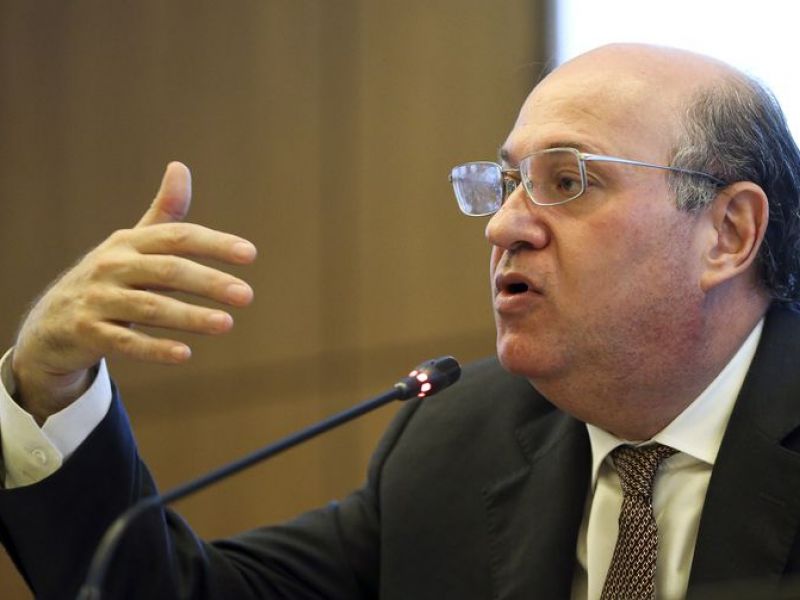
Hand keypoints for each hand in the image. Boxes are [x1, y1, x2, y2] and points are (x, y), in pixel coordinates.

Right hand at [11, 162, 256, 422]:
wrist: (51, 322)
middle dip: (209, 282)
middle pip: (168, 270)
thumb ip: (164, 215)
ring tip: (227, 324)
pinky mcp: (87, 332)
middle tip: (247, 296)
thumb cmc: (108, 279)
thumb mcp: (132, 245)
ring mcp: (97, 299)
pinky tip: (186, 354)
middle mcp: (112, 265)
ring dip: (190, 316)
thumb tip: (180, 166)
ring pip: (149, 307)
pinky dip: (155, 348)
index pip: (177, 237)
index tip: (250, 254)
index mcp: (129, 242)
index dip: (214, 243)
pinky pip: (125, 341)